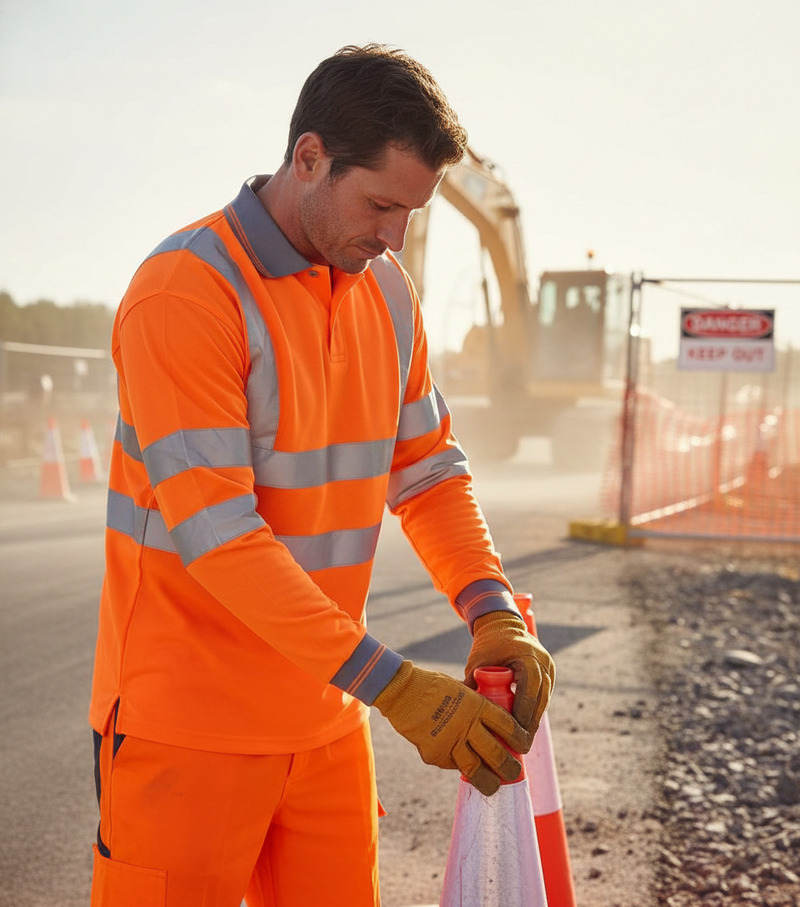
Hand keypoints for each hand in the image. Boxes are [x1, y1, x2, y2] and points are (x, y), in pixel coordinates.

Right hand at [373, 661, 530, 795]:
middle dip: (509, 768)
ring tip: (495, 786)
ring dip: (490, 781)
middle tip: (515, 773)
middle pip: (497, 755)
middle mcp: (468, 726)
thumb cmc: (433, 686)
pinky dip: (459, 768)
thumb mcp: (461, 690)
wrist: (402, 692)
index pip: (509, 727)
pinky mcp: (436, 755)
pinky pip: (453, 766)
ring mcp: (451, 742)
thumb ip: (475, 706)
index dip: (521, 740)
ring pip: (477, 770)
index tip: (524, 746)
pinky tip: (463, 767)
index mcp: (477, 705)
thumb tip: (491, 721)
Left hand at [464, 611, 554, 736]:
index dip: (524, 717)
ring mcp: (548, 667)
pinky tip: (526, 728)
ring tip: (523, 744)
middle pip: (540, 701)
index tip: (516, 737)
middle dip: (530, 726)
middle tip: (522, 748)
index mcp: (527, 657)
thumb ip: (471, 683)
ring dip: (534, 721)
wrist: (502, 623)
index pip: (529, 692)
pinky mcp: (548, 672)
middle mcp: (543, 663)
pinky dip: (534, 711)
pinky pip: (543, 696)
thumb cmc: (488, 643)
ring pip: (544, 701)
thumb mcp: (478, 661)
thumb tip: (460, 713)